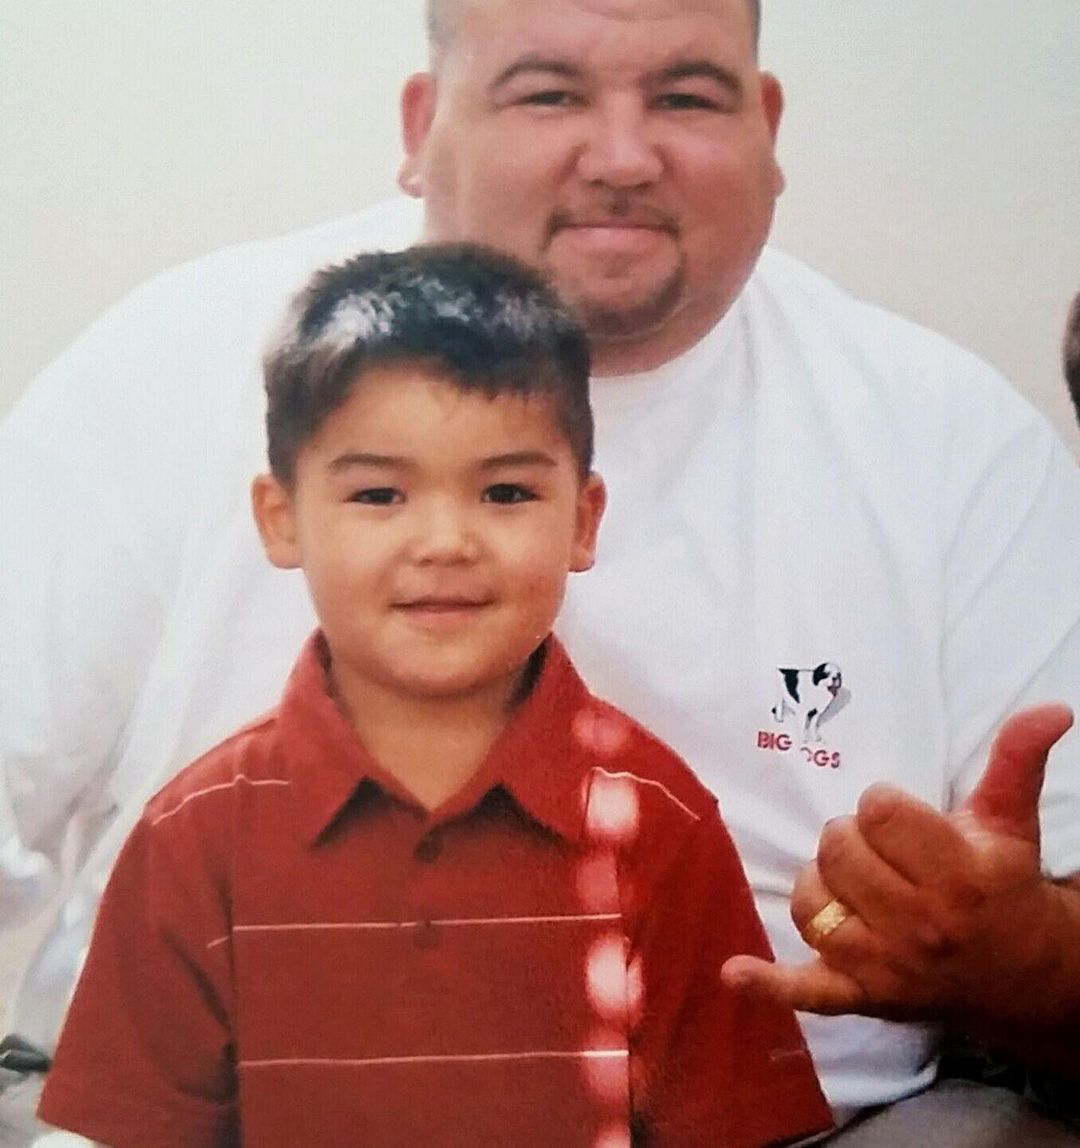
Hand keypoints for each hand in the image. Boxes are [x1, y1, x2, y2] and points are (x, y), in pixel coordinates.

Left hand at [722, 703, 1074, 1026]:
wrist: (1022, 976)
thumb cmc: (1004, 885)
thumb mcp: (1010, 821)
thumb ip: (1017, 760)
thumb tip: (1052, 708)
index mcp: (960, 876)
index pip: (879, 812)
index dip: (883, 807)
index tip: (903, 822)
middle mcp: (922, 925)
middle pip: (838, 850)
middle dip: (852, 840)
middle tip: (884, 855)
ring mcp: (887, 967)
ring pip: (813, 903)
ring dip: (822, 885)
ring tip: (855, 887)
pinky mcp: (861, 996)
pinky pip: (807, 992)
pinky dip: (770, 984)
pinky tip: (735, 972)